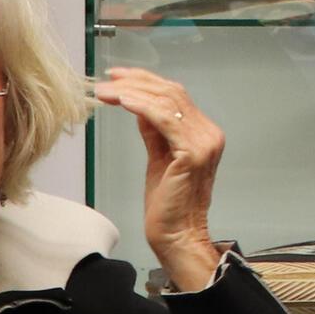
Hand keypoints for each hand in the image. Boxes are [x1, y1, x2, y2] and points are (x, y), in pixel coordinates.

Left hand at [92, 67, 224, 289]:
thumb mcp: (158, 158)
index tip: (116, 78)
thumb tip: (139, 105)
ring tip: (105, 91)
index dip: (145, 81)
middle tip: (106, 81)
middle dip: (135, 82)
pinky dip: (142, 106)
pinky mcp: (193, 153)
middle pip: (171, 92)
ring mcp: (204, 142)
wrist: (177, 235)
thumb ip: (154, 130)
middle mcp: (209, 134)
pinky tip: (123, 101)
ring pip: (166, 101)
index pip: (175, 95)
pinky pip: (165, 119)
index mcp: (204, 133)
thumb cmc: (168, 205)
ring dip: (132, 92)